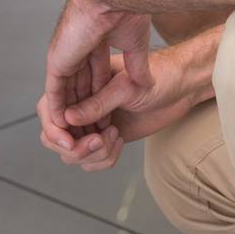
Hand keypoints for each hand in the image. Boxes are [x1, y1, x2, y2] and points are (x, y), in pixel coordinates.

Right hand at [37, 49, 201, 170]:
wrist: (185, 84)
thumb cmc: (161, 73)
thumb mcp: (126, 87)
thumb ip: (97, 103)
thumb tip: (68, 119)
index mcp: (80, 80)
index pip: (49, 108)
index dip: (53, 129)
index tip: (71, 142)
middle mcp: (82, 103)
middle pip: (55, 136)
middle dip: (74, 147)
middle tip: (100, 141)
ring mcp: (94, 122)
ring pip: (73, 153)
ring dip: (91, 154)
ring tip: (115, 137)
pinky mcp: (108, 136)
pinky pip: (92, 159)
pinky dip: (103, 158)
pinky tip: (120, 140)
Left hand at [43, 0, 152, 163]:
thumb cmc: (126, 9)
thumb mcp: (135, 45)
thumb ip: (138, 65)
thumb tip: (147, 82)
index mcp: (94, 41)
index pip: (95, 77)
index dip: (103, 98)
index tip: (112, 118)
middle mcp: (76, 50)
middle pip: (79, 88)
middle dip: (87, 112)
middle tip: (95, 134)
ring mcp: (65, 56)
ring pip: (65, 94)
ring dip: (73, 117)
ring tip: (81, 138)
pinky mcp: (57, 61)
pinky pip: (54, 93)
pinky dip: (59, 112)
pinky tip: (63, 130)